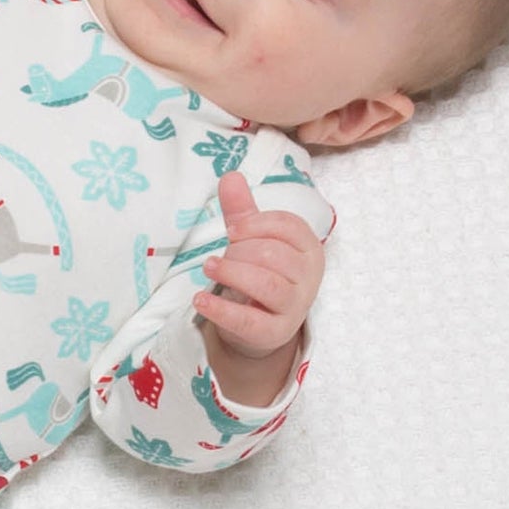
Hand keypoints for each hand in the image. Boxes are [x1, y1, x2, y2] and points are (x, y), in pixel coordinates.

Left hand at [194, 172, 323, 360]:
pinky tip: (200, 299)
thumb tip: (230, 175)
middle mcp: (308, 277)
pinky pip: (249, 320)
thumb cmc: (258, 274)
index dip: (256, 225)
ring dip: (232, 274)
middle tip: (219, 258)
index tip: (233, 231)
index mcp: (308, 247)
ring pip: (267, 285)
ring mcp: (294, 307)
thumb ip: (242, 211)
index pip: (288, 226)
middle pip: (275, 255)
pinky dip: (221, 309)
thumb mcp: (251, 241)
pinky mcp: (274, 332)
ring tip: (209, 268)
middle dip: (241, 252)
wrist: (259, 326)